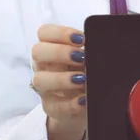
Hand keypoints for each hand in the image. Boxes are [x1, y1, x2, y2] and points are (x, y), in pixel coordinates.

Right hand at [30, 24, 86, 139]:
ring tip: (83, 80)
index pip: (44, 32)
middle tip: (81, 57)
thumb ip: (90, 51)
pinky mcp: (50, 106)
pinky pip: (55, 106)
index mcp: (51, 48)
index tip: (81, 39)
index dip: (60, 33)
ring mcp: (44, 87)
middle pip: (37, 51)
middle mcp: (43, 65)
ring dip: (62, 78)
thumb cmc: (84, 73)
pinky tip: (84, 100)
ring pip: (40, 79)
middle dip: (60, 52)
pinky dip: (70, 104)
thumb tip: (102, 47)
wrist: (84, 103)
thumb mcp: (87, 60)